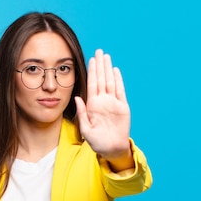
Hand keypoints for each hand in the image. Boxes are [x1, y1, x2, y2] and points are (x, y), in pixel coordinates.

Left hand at [75, 49, 133, 170]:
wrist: (111, 149)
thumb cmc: (97, 142)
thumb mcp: (85, 129)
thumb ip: (82, 113)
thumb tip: (77, 98)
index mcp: (92, 105)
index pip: (91, 84)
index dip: (91, 71)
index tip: (90, 59)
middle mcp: (103, 101)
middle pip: (101, 79)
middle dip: (100, 65)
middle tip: (99, 51)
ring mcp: (113, 103)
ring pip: (110, 82)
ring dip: (108, 69)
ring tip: (106, 56)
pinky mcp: (123, 107)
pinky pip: (120, 91)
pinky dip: (118, 80)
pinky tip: (115, 70)